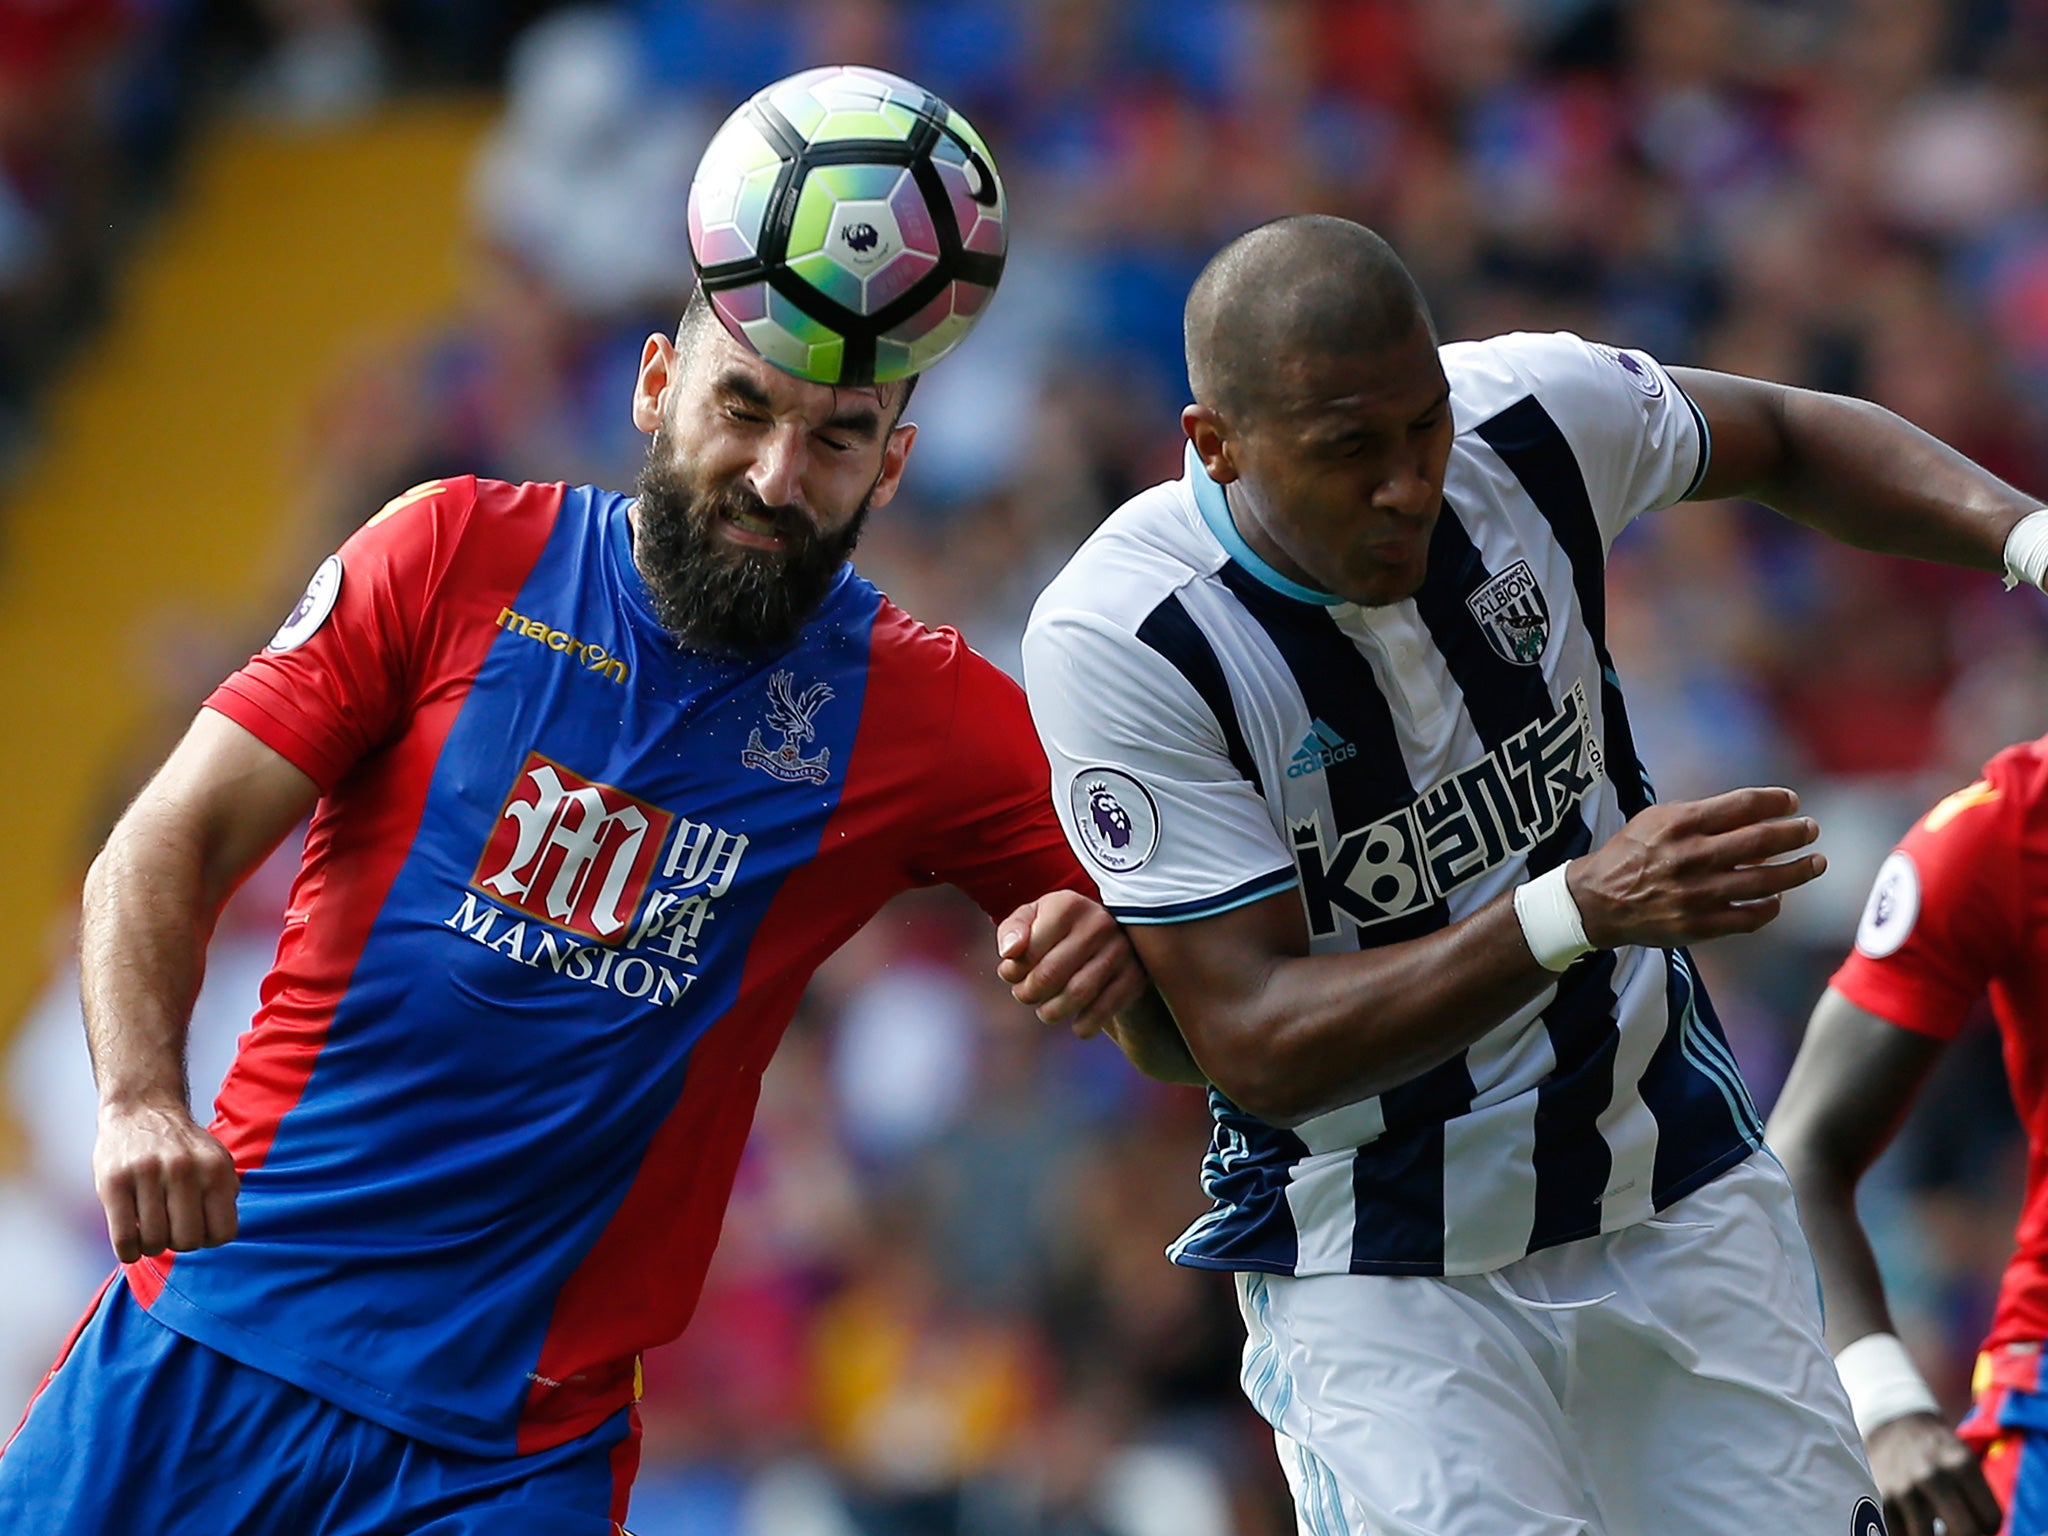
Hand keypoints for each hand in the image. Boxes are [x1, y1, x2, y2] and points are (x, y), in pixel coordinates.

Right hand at [93, 1100, 239, 1263]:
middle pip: (187, 1242)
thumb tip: (220, 1234)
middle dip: (179, 1243)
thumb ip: (225, 1194)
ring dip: (152, 1246)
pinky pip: (124, 1238)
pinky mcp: (113, 1182)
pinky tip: (131, 1245)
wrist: (141, 1109)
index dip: (209, 1239)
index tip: (197, 1229)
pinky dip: (128, 1252)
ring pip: (154, 1242)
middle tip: (170, 1230)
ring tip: (150, 1230)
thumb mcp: (217, 1160)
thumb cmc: (182, 1147)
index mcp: (214, 1169)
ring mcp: (147, 1174)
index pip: (223, 1233)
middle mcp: (183, 1170)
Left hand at [995, 889, 1146, 1036]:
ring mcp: (1121, 949)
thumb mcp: (1033, 920)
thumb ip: (1012, 931)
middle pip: (1049, 975)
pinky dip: (1084, 1026)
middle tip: (1025, 995)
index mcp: (1068, 905)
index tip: (1011, 974)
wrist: (1113, 939)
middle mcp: (1098, 922)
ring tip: (1045, 1010)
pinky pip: (1103, 1011)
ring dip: (1051, 1012)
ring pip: (1076, 995)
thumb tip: (1009, 953)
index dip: (1011, 971)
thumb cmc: (1060, 930)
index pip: (1028, 950)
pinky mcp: (1135, 976)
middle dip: (1028, 994)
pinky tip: (1076, 1023)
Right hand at [1569, 786, 1825, 949]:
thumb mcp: (1656, 820)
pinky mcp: (1698, 926)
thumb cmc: (1631, 853)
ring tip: (1816, 863)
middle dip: (1795, 832)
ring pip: (1765, 881)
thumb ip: (1701, 816)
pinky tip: (1777, 898)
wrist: (1596, 901)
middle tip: (1811, 829)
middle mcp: (1691, 857)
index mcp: (1680, 824)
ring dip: (1798, 871)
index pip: (1743, 805)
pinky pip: (1749, 917)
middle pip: (1761, 840)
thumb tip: (1753, 818)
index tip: (1793, 801)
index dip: (1775, 801)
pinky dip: (1770, 907)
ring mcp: (1697, 894)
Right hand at [1867, 1413, 2001, 1535]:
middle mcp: (1932, 1475)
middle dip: (1966, 1535)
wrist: (1892, 1425)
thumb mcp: (1964, 1461)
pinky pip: (1900, 1535)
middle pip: (1965, 1531)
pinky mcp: (1882, 1498)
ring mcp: (1905, 1487)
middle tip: (1959, 1528)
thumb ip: (1978, 1498)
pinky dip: (1910, 1535)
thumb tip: (1980, 1535)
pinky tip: (1915, 1526)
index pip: (1991, 1519)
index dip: (1988, 1525)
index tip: (1979, 1520)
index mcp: (1961, 1464)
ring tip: (1936, 1528)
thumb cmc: (1937, 1452)